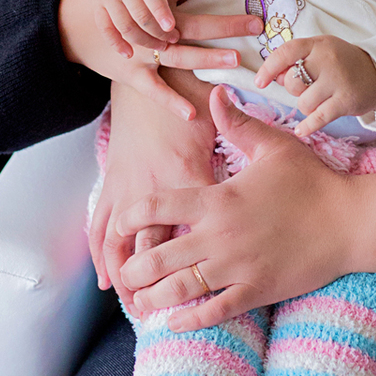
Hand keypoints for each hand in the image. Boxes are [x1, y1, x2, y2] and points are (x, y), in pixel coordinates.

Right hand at [59, 0, 261, 118]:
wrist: (74, 16)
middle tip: (253, 25)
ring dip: (205, 59)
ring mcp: (139, 49)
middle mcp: (149, 23)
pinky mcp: (130, 70)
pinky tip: (192, 114)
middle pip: (190, 25)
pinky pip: (153, 89)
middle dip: (223, 27)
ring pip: (175, 56)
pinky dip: (170, 101)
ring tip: (233, 61)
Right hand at [65, 0, 225, 57]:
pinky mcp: (98, 5)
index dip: (160, 10)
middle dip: (156, 31)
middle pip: (137, 13)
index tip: (172, 27)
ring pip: (123, 24)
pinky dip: (115, 43)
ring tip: (160, 47)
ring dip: (141, 40)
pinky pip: (105, 28)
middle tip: (174, 40)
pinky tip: (128, 54)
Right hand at [89, 72, 221, 302]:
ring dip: (125, 274)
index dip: (200, 255)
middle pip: (154, 242)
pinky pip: (103, 224)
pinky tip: (107, 277)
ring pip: (121, 239)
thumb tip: (273, 153)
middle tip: (165, 309)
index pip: (192, 221)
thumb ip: (242, 128)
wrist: (146, 66)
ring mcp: (129, 184)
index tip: (211, 285)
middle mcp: (154, 183)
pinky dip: (103, 252)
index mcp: (186, 170)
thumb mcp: (220, 113)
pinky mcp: (114, 182)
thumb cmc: (185, 90)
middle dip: (158, 279)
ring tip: (132, 304)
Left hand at [112, 86, 353, 329]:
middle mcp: (220, 236)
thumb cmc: (313, 181)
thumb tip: (214, 93)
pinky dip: (189, 321)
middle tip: (125, 272)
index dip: (130, 218)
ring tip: (139, 301)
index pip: (158, 207)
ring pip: (179, 290)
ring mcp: (237, 268)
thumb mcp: (274, 145)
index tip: (121, 224)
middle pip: (158, 257)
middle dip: (133, 268)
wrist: (351, 221)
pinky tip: (173, 323)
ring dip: (152, 298)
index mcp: (218, 200)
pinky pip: (214, 313)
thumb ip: (238, 123)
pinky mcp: (257, 291)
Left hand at [255, 35, 375, 137]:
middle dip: (294, 91)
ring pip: (304, 102)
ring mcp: (338, 80)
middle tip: (308, 88)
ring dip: (306, 106)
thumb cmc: (342, 63)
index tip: (260, 82)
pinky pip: (318, 117)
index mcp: (318, 44)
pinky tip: (302, 130)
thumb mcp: (320, 52)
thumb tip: (273, 77)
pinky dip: (308, 126)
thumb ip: (296, 61)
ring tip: (319, 100)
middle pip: (293, 82)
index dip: (269, 68)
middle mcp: (328, 59)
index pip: (286, 52)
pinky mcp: (346, 100)